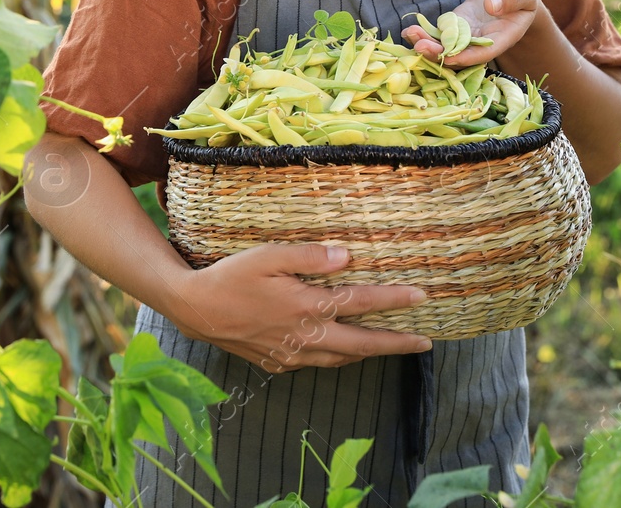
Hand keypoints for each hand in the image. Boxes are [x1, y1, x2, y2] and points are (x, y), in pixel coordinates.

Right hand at [170, 243, 432, 372]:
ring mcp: (292, 354)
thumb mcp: (268, 256)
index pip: (360, 303)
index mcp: (306, 306)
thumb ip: (309, 256)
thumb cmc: (231, 276)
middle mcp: (305, 336)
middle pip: (362, 344)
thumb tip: (347, 257)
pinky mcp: (278, 363)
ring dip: (370, 354)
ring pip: (342, 359)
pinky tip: (344, 351)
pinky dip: (340, 358)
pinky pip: (319, 364)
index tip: (421, 296)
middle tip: (425, 342)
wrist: (195, 310)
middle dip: (397, 343)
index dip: (393, 301)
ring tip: (391, 347)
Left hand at [400, 0, 539, 69]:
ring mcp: (466, 36)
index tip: (449, 56)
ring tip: (409, 34)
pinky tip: (407, 31)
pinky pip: (439, 35)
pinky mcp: (455, 27)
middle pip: (459, 54)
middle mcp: (482, 43)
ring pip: (445, 46)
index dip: (466, 56)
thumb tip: (492, 5)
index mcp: (503, 38)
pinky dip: (424, 34)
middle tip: (419, 46)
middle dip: (439, 53)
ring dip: (426, 44)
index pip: (484, 52)